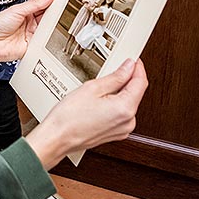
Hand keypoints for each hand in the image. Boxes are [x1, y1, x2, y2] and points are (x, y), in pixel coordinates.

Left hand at [0, 0, 54, 68]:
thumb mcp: (17, 10)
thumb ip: (35, 4)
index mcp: (25, 10)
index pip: (41, 2)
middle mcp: (30, 21)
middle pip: (47, 14)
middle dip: (53, 11)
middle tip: (61, 7)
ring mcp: (33, 33)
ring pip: (49, 26)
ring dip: (52, 23)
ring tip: (55, 18)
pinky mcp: (34, 44)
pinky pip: (46, 40)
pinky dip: (49, 36)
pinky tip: (50, 31)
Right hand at [25, 59, 147, 169]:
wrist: (57, 138)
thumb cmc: (69, 117)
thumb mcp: (92, 88)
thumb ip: (115, 76)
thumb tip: (128, 67)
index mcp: (125, 109)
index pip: (141, 82)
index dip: (137, 67)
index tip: (132, 60)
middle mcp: (128, 122)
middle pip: (135, 93)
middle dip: (127, 80)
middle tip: (114, 69)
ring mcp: (122, 130)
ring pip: (128, 103)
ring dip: (120, 92)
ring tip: (101, 87)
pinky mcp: (116, 134)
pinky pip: (121, 114)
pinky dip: (115, 104)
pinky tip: (100, 100)